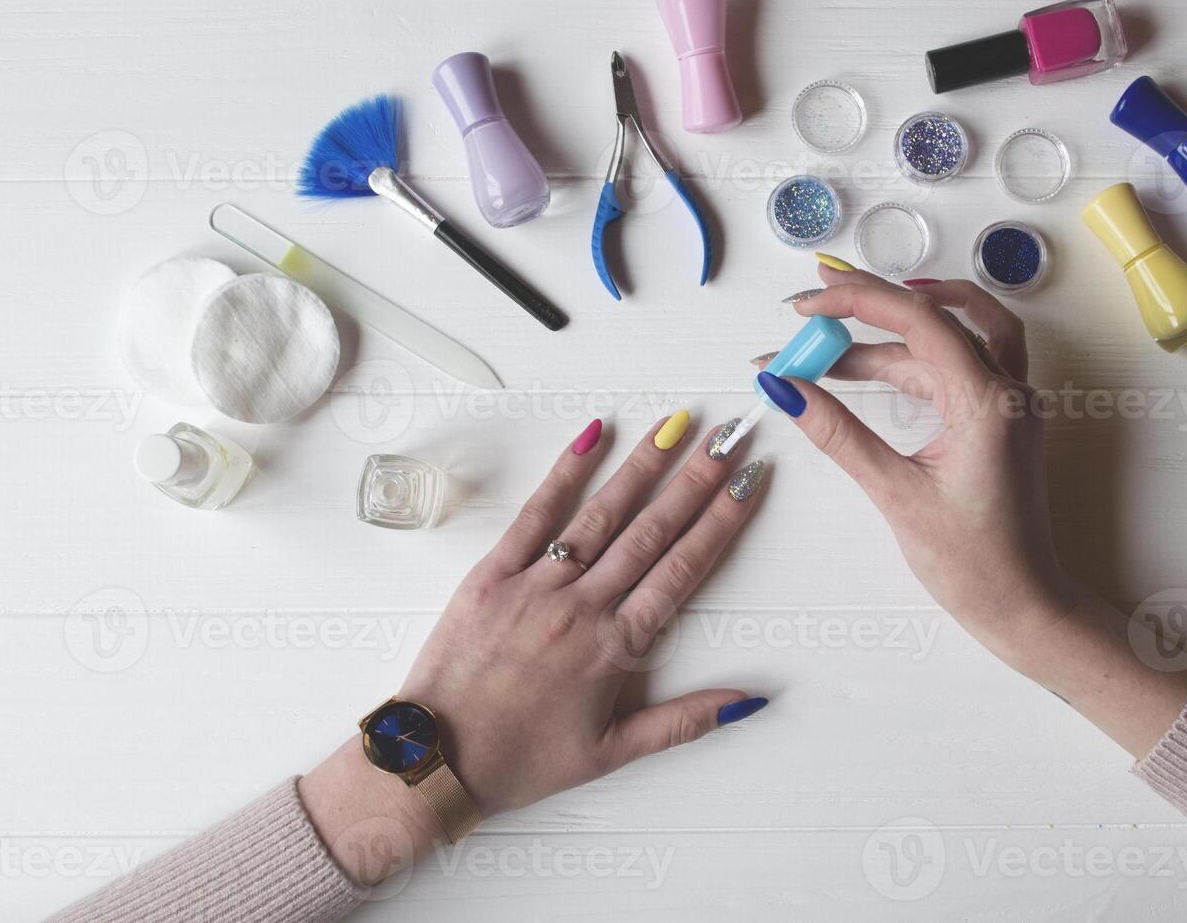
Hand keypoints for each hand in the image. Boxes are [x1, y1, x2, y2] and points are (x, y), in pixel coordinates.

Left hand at [301, 416, 768, 884]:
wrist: (436, 761)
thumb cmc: (521, 760)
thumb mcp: (612, 753)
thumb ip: (684, 721)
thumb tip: (750, 699)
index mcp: (615, 648)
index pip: (683, 568)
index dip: (721, 521)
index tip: (747, 481)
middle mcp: (581, 608)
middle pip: (652, 531)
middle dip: (696, 479)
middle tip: (729, 436)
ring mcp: (535, 585)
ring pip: (601, 514)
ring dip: (643, 466)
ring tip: (678, 425)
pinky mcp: (491, 574)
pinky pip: (534, 515)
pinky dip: (565, 473)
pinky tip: (593, 436)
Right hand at [769, 265, 1066, 668]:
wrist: (1024, 605)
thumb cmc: (975, 564)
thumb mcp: (895, 495)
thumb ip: (839, 434)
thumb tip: (786, 389)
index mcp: (990, 404)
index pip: (920, 322)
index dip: (858, 302)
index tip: (809, 303)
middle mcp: (1009, 391)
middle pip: (937, 316)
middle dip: (871, 304)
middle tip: (814, 300)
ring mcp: (1010, 402)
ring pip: (948, 338)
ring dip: (888, 334)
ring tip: (827, 344)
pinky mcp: (1000, 417)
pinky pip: (956, 364)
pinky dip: (911, 359)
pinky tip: (868, 369)